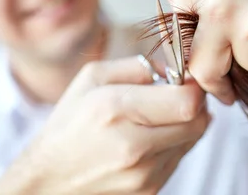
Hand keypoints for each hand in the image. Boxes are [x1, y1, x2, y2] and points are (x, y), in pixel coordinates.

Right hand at [0, 56, 209, 193]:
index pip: (186, 101)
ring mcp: (142, 174)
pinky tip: (149, 138)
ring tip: (158, 117)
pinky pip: (179, 158)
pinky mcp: (149, 190)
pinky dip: (173, 144)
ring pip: (192, 140)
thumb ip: (137, 66)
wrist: (50, 178)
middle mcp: (132, 146)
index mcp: (115, 109)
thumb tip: (172, 70)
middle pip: (197, 121)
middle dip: (195, 104)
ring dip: (185, 124)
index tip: (186, 80)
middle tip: (178, 95)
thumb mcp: (93, 77)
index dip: (194, 87)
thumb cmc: (70, 123)